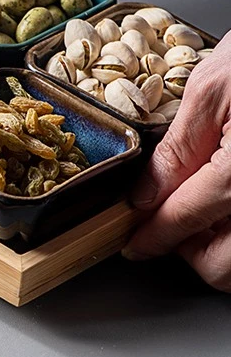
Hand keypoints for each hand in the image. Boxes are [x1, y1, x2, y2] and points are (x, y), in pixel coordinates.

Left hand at [123, 30, 230, 290]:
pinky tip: (228, 206)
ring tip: (201, 214)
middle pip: (221, 267)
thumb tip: (146, 194)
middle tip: (166, 227)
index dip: (149, 237)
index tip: (134, 243)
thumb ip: (178, 150)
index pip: (181, 221)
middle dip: (187, 254)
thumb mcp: (214, 89)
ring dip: (219, 250)